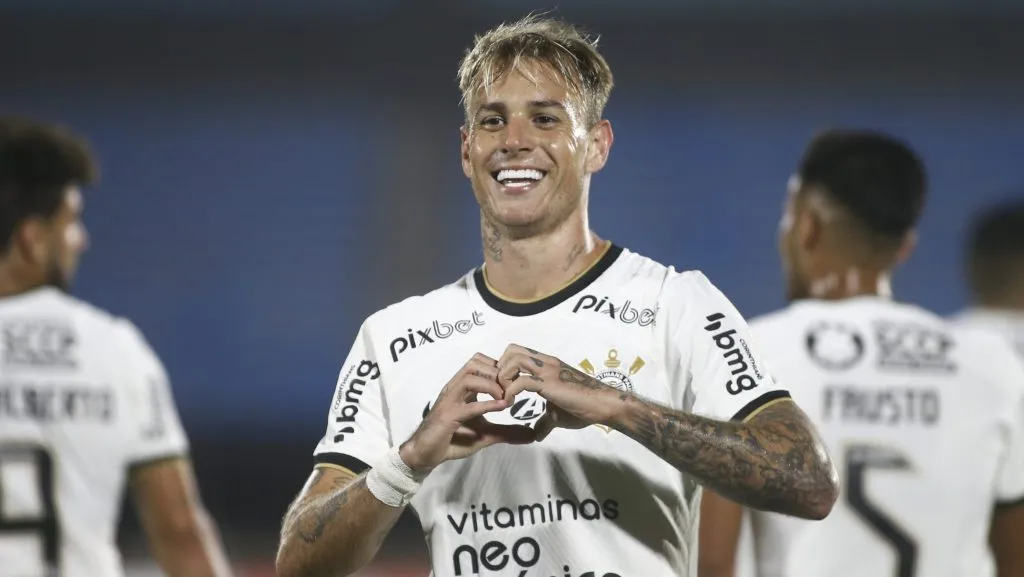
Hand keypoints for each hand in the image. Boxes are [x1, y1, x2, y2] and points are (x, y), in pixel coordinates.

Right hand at [399, 353, 535, 472]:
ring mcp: (449, 401)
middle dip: (498, 372)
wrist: (426, 454)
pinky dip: (486, 405)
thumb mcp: (486, 435)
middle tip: (513, 388)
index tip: (516, 381)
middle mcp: (455, 389)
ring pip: (470, 377)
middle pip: (475, 363)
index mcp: (463, 388)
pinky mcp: (447, 416)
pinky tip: (502, 407)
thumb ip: (508, 432)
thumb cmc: (454, 440)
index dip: (500, 367)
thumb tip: (532, 434)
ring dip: (492, 384)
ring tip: (506, 398)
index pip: (481, 363)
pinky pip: (467, 406)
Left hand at [496, 344, 619, 440]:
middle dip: (500, 369)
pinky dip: (510, 392)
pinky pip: (521, 381)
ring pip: (513, 360)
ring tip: (505, 397)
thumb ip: (545, 420)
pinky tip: (511, 405)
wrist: (603, 405)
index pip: (516, 352)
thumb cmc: (583, 408)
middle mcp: (544, 362)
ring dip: (503, 379)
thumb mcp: (558, 415)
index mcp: (545, 365)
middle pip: (511, 350)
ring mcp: (547, 371)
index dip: (504, 368)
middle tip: (501, 390)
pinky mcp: (549, 383)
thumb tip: (537, 434)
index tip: (503, 388)